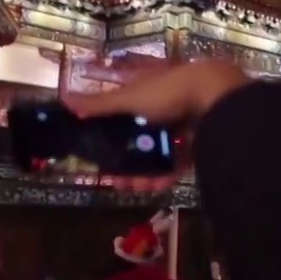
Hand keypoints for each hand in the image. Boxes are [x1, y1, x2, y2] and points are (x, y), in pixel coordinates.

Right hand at [64, 60, 248, 190]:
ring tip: (133, 188)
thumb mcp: (129, 98)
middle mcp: (161, 109)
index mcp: (144, 94)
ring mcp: (180, 127)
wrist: (215, 99)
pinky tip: (154, 187)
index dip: (107, 136)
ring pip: (156, 155)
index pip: (120, 116)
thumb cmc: (167, 92)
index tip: (97, 155)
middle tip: (115, 181)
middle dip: (125, 163)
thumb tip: (65, 99)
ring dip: (142, 173)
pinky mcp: (196, 144)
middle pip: (138, 140)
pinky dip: (164, 175)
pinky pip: (175, 163)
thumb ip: (99, 103)